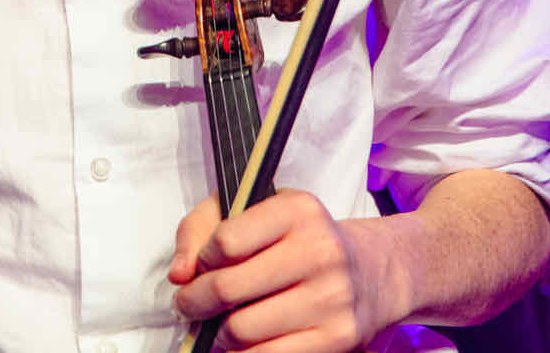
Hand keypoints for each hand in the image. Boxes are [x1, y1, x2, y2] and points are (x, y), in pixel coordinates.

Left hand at [169, 190, 399, 351]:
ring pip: (243, 330)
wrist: (370, 272)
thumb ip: (204, 228)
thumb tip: (179, 274)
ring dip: (218, 334)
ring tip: (219, 326)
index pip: (225, 240)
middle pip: (228, 288)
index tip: (202, 267)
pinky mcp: (337, 338)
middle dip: (196, 302)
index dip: (202, 259)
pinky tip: (242, 345)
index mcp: (297, 210)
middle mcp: (319, 251)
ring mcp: (331, 297)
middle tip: (190, 305)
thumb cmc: (300, 240)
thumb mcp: (258, 212)